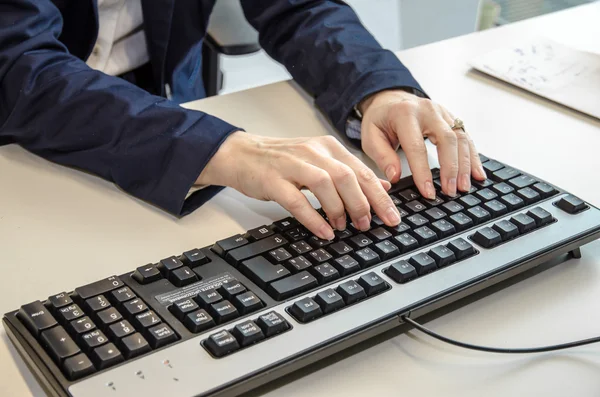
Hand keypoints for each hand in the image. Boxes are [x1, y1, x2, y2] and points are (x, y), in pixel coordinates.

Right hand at [196, 132, 401, 239]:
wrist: (242, 154)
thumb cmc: (282, 161)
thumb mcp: (320, 162)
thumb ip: (350, 172)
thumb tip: (382, 187)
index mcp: (328, 147)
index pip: (362, 171)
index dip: (380, 196)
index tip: (393, 217)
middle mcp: (313, 152)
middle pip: (347, 177)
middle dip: (363, 204)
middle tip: (367, 225)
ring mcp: (292, 164)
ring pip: (325, 184)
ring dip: (339, 209)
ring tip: (344, 227)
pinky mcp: (273, 179)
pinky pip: (297, 200)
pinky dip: (313, 217)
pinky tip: (324, 231)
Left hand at [358, 89, 486, 198]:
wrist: (389, 98)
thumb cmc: (380, 120)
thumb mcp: (370, 136)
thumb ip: (383, 157)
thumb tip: (395, 177)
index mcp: (405, 114)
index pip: (417, 146)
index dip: (423, 172)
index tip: (428, 192)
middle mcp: (427, 110)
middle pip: (447, 140)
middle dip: (451, 168)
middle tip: (450, 191)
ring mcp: (442, 112)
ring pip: (461, 138)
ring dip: (465, 165)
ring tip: (464, 187)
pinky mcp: (451, 118)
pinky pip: (466, 137)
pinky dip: (473, 157)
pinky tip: (477, 174)